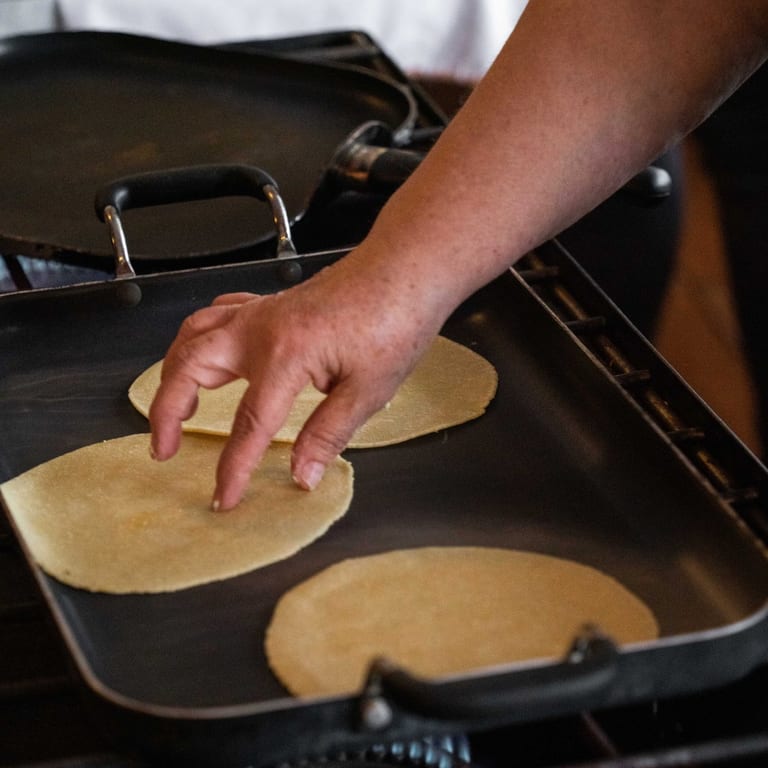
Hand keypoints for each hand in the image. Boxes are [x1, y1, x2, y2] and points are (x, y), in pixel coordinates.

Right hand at [149, 250, 445, 509]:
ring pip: (194, 333)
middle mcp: (261, 329)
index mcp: (285, 355)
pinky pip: (219, 314)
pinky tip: (207, 351)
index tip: (224, 497)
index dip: (233, 468)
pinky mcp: (272, 303)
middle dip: (166, 412)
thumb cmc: (396, 320)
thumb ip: (328, 434)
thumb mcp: (368, 390)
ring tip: (172, 405)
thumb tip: (302, 474)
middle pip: (189, 367)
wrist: (406, 269)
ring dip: (173, 370)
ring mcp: (262, 311)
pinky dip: (201, 335)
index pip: (248, 425)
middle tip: (163, 448)